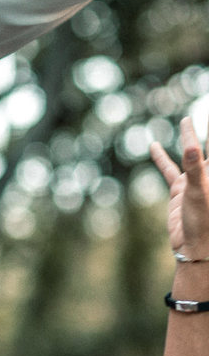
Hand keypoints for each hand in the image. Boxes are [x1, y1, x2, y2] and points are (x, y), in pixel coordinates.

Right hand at [151, 118, 208, 259]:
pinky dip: (161, 158)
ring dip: (187, 138)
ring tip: (186, 121)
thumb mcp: (199, 192)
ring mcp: (194, 180)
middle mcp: (208, 173)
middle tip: (197, 115)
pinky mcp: (179, 190)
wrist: (195, 247)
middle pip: (207, 145)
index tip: (208, 108)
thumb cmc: (205, 221)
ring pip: (189, 154)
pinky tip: (153, 147)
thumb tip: (192, 146)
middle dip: (206, 131)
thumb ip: (194, 167)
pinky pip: (169, 169)